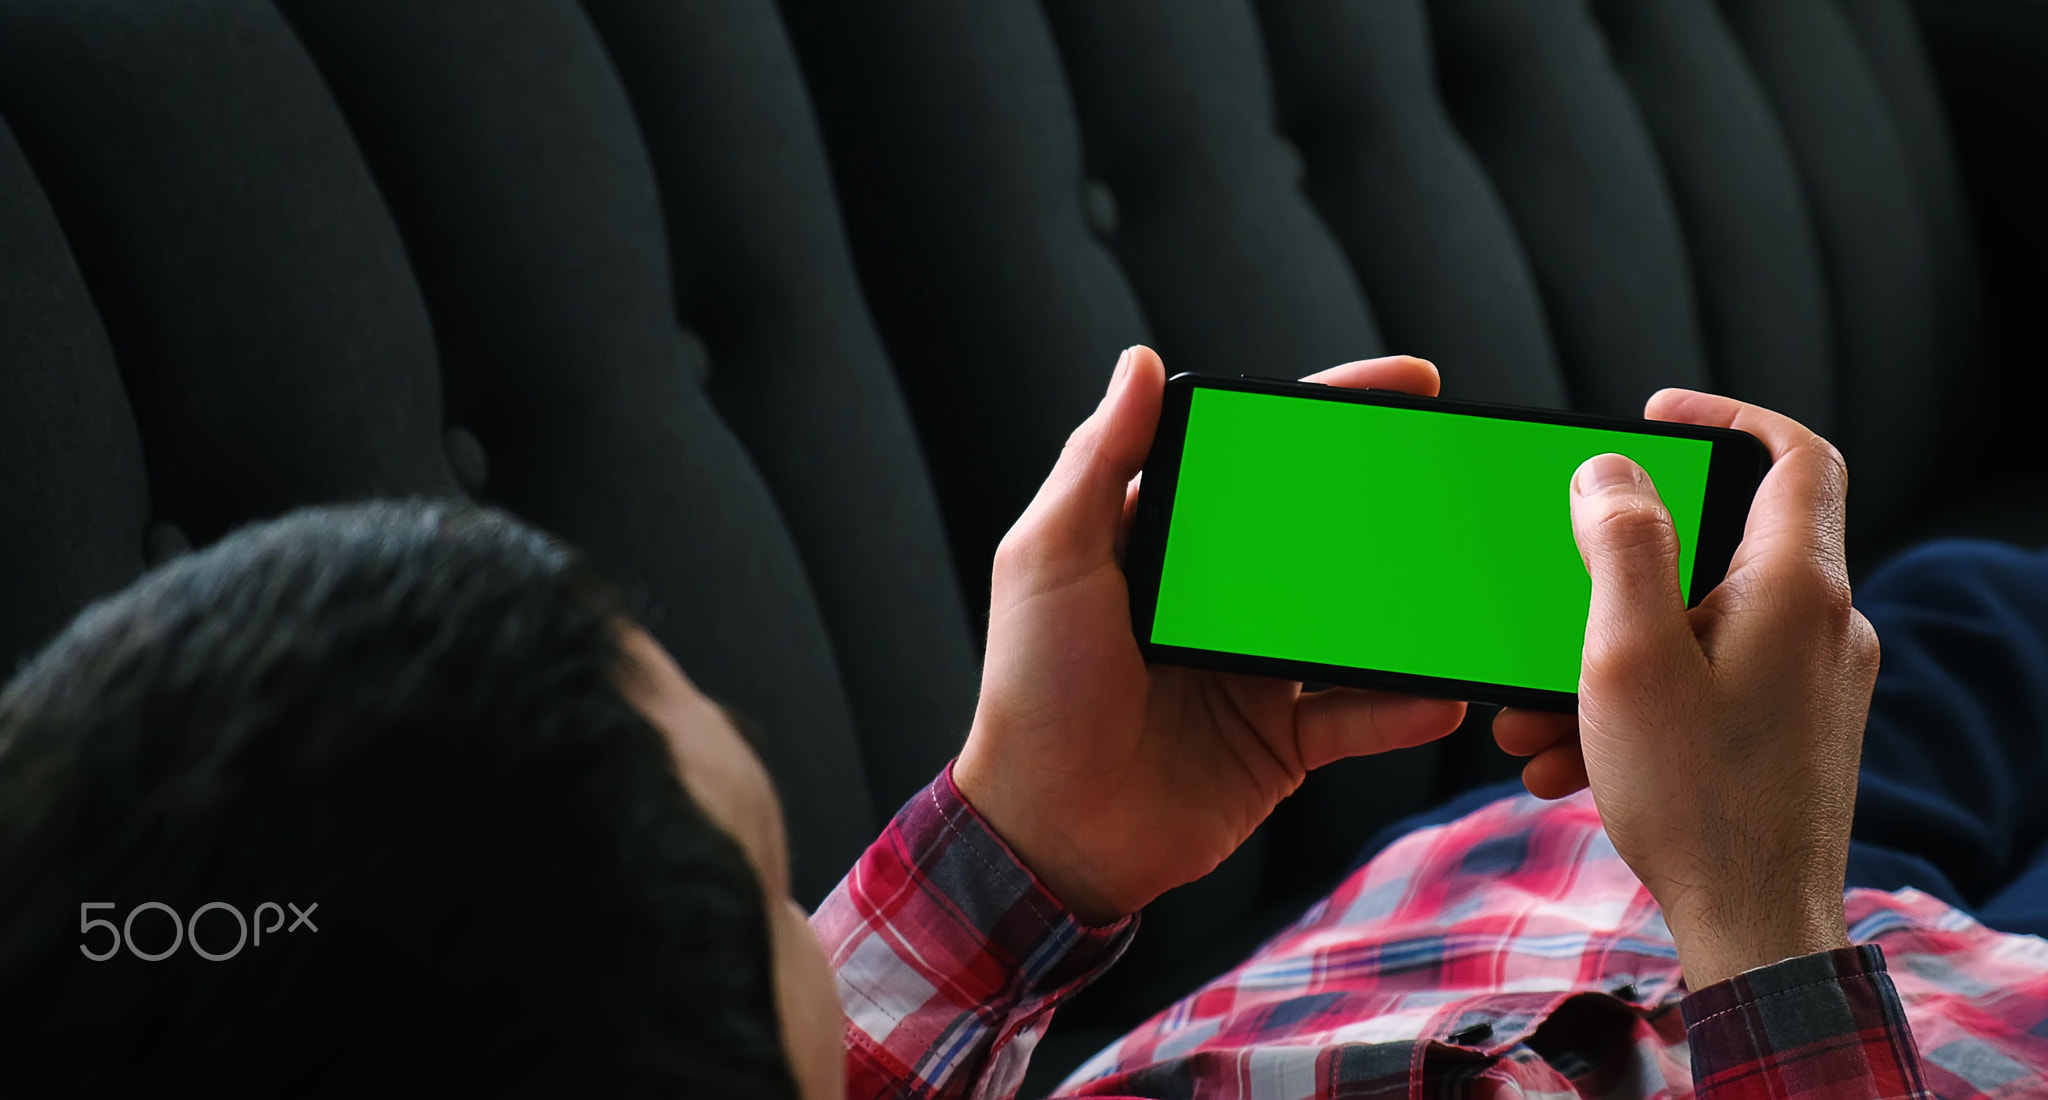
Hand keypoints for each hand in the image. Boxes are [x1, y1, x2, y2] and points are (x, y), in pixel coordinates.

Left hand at [953, 347, 1466, 924]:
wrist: (1050, 835)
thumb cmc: (1033, 691)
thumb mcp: (1050, 561)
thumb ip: (1096, 461)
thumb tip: (1139, 362)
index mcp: (1162, 540)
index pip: (1255, 457)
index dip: (1327, 413)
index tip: (1409, 383)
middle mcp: (1216, 598)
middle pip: (1320, 532)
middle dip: (1393, 501)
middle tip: (1463, 473)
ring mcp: (1255, 670)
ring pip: (1352, 623)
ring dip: (1411, 606)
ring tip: (1469, 584)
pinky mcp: (1280, 743)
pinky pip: (1357, 716)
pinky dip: (1401, 708)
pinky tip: (1443, 692)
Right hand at [1493, 390, 1878, 987]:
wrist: (1756, 928)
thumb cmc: (1695, 797)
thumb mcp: (1628, 656)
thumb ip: (1619, 546)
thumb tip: (1610, 471)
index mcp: (1797, 588)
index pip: (1794, 455)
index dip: (1727, 416)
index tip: (1654, 418)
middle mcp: (1823, 628)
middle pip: (1720, 550)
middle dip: (1614, 578)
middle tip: (1549, 600)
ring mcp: (1812, 686)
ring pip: (1698, 631)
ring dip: (1607, 659)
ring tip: (1532, 715)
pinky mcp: (1792, 736)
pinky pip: (1705, 689)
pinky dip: (1636, 706)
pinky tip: (1566, 759)